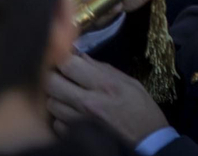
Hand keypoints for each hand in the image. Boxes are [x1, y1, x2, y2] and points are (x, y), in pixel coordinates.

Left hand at [46, 52, 168, 143]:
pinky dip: (61, 118)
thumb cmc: (141, 109)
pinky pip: (56, 123)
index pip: (69, 65)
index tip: (66, 59)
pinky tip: (72, 115)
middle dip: (54, 77)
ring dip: (57, 98)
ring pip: (51, 103)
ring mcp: (79, 121)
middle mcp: (88, 102)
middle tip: (62, 77)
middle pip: (51, 83)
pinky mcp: (75, 136)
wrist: (147, 139)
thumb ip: (104, 69)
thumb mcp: (130, 83)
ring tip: (68, 97)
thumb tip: (82, 58)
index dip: (63, 58)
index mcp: (104, 85)